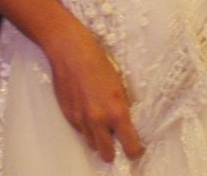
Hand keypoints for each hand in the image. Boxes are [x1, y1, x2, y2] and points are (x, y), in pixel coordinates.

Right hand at [43, 22, 143, 161]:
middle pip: (107, 153)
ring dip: (99, 140)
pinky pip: (81, 131)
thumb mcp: (120, 85)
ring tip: (104, 128)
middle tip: (119, 144)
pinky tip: (90, 113)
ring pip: (92, 144)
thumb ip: (121, 108)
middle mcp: (98, 120)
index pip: (130, 146)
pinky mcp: (69, 116)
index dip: (135, 151)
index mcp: (117, 111)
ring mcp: (81, 120)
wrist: (71, 53)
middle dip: (114, 152)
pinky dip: (87, 128)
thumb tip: (125, 123)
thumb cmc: (99, 63)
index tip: (137, 149)